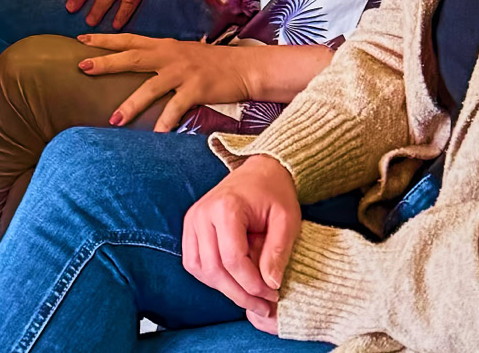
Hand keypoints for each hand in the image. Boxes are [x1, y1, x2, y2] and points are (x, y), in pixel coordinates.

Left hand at [77, 31, 255, 130]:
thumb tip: (138, 63)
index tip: (81, 39)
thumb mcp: (181, 53)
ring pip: (149, 87)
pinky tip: (154, 134)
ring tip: (113, 119)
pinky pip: (176, 108)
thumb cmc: (211, 62)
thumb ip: (160, 57)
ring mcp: (182, 72)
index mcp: (163, 45)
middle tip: (83, 66)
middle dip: (106, 62)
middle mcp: (168, 55)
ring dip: (130, 104)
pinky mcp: (196, 89)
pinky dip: (165, 121)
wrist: (243, 67)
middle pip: (131, 57)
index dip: (105, 39)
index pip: (128, 40)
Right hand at [183, 155, 301, 314]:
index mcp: (226, 208)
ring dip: (224, 289)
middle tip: (265, 306)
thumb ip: (278, 252)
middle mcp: (202, 213)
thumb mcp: (287, 221)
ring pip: (200, 269)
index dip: (254, 285)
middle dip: (240, 295)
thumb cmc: (275, 194)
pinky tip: (233, 281)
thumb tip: (270, 285)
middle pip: (214, 269)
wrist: (259, 172)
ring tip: (250, 296)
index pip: (233, 260)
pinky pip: (194, 262)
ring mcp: (193, 219)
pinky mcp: (191, 226)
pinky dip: (211, 278)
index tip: (275, 294)